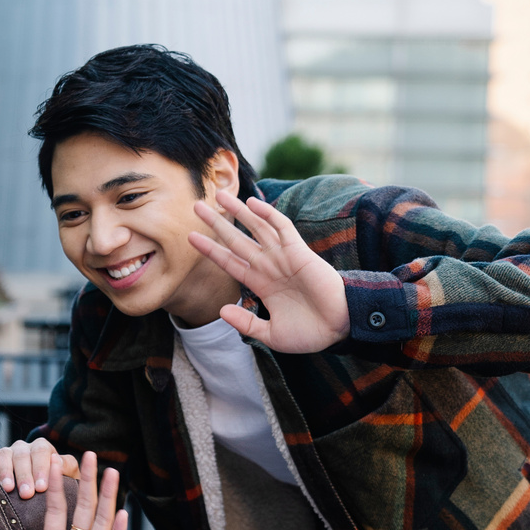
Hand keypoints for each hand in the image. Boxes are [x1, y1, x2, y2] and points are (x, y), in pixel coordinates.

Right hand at [0, 436, 80, 498]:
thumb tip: (58, 461)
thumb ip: (68, 467)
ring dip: (6, 471)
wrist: (42, 491)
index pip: (41, 452)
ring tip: (8, 488)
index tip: (41, 487)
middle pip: (22, 455)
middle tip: (26, 494)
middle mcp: (24, 448)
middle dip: (24, 475)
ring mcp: (8, 452)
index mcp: (43, 448)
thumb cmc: (58, 484)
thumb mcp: (69, 475)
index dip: (41, 469)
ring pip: (5, 455)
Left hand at [189, 188, 349, 352]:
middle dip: (216, 223)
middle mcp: (269, 266)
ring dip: (238, 211)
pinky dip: (269, 215)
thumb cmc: (309, 333)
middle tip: (195, 206)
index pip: (229, 261)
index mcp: (260, 284)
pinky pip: (283, 228)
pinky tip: (253, 203)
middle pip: (236, 239)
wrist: (339, 328)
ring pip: (256, 228)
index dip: (210, 249)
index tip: (190, 237)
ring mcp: (283, 257)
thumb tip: (221, 310)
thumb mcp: (270, 334)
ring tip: (218, 194)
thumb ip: (246, 324)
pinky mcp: (300, 252)